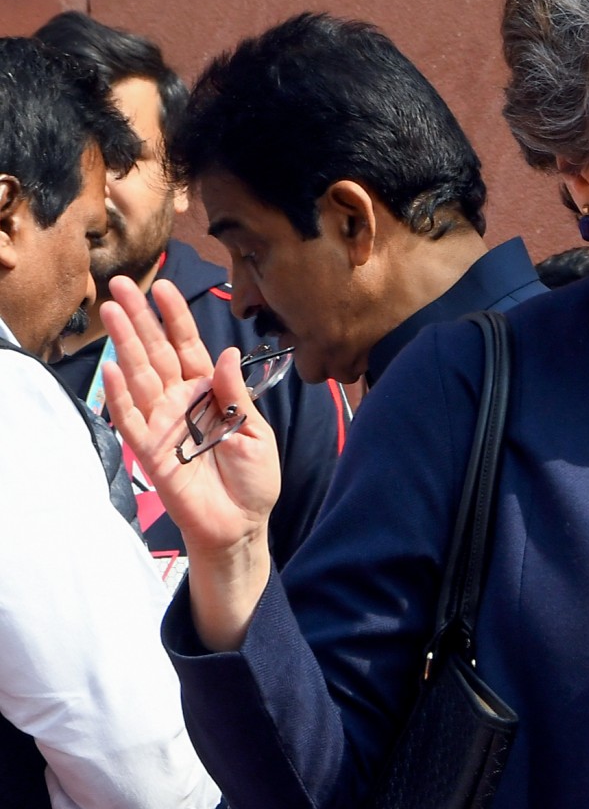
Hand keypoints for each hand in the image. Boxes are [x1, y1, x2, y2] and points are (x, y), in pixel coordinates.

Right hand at [102, 275, 278, 648]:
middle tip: (121, 284)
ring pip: (139, 375)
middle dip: (140, 318)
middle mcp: (182, 401)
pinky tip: (111, 368)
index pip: (189, 346)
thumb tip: (225, 352)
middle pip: (157, 352)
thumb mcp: (256, 430)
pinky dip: (120, 395)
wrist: (242, 525)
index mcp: (210, 393)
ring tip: (112, 312)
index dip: (176, 317)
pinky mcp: (149, 450)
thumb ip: (235, 393)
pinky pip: (131, 418)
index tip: (164, 286)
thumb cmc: (253, 479)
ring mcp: (162, 423)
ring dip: (125, 344)